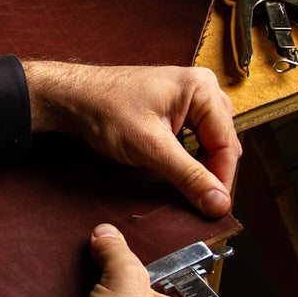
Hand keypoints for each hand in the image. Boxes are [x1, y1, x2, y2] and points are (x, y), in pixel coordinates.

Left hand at [21, 60, 239, 216]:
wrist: (71, 100)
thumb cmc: (104, 110)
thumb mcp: (150, 148)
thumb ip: (188, 176)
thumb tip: (218, 202)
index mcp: (202, 88)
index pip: (227, 143)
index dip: (222, 179)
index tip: (216, 207)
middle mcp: (201, 90)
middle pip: (220, 144)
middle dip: (207, 173)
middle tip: (196, 201)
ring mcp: (188, 100)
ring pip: (205, 146)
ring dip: (193, 168)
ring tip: (175, 184)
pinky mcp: (174, 112)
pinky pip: (190, 142)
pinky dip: (181, 160)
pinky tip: (165, 171)